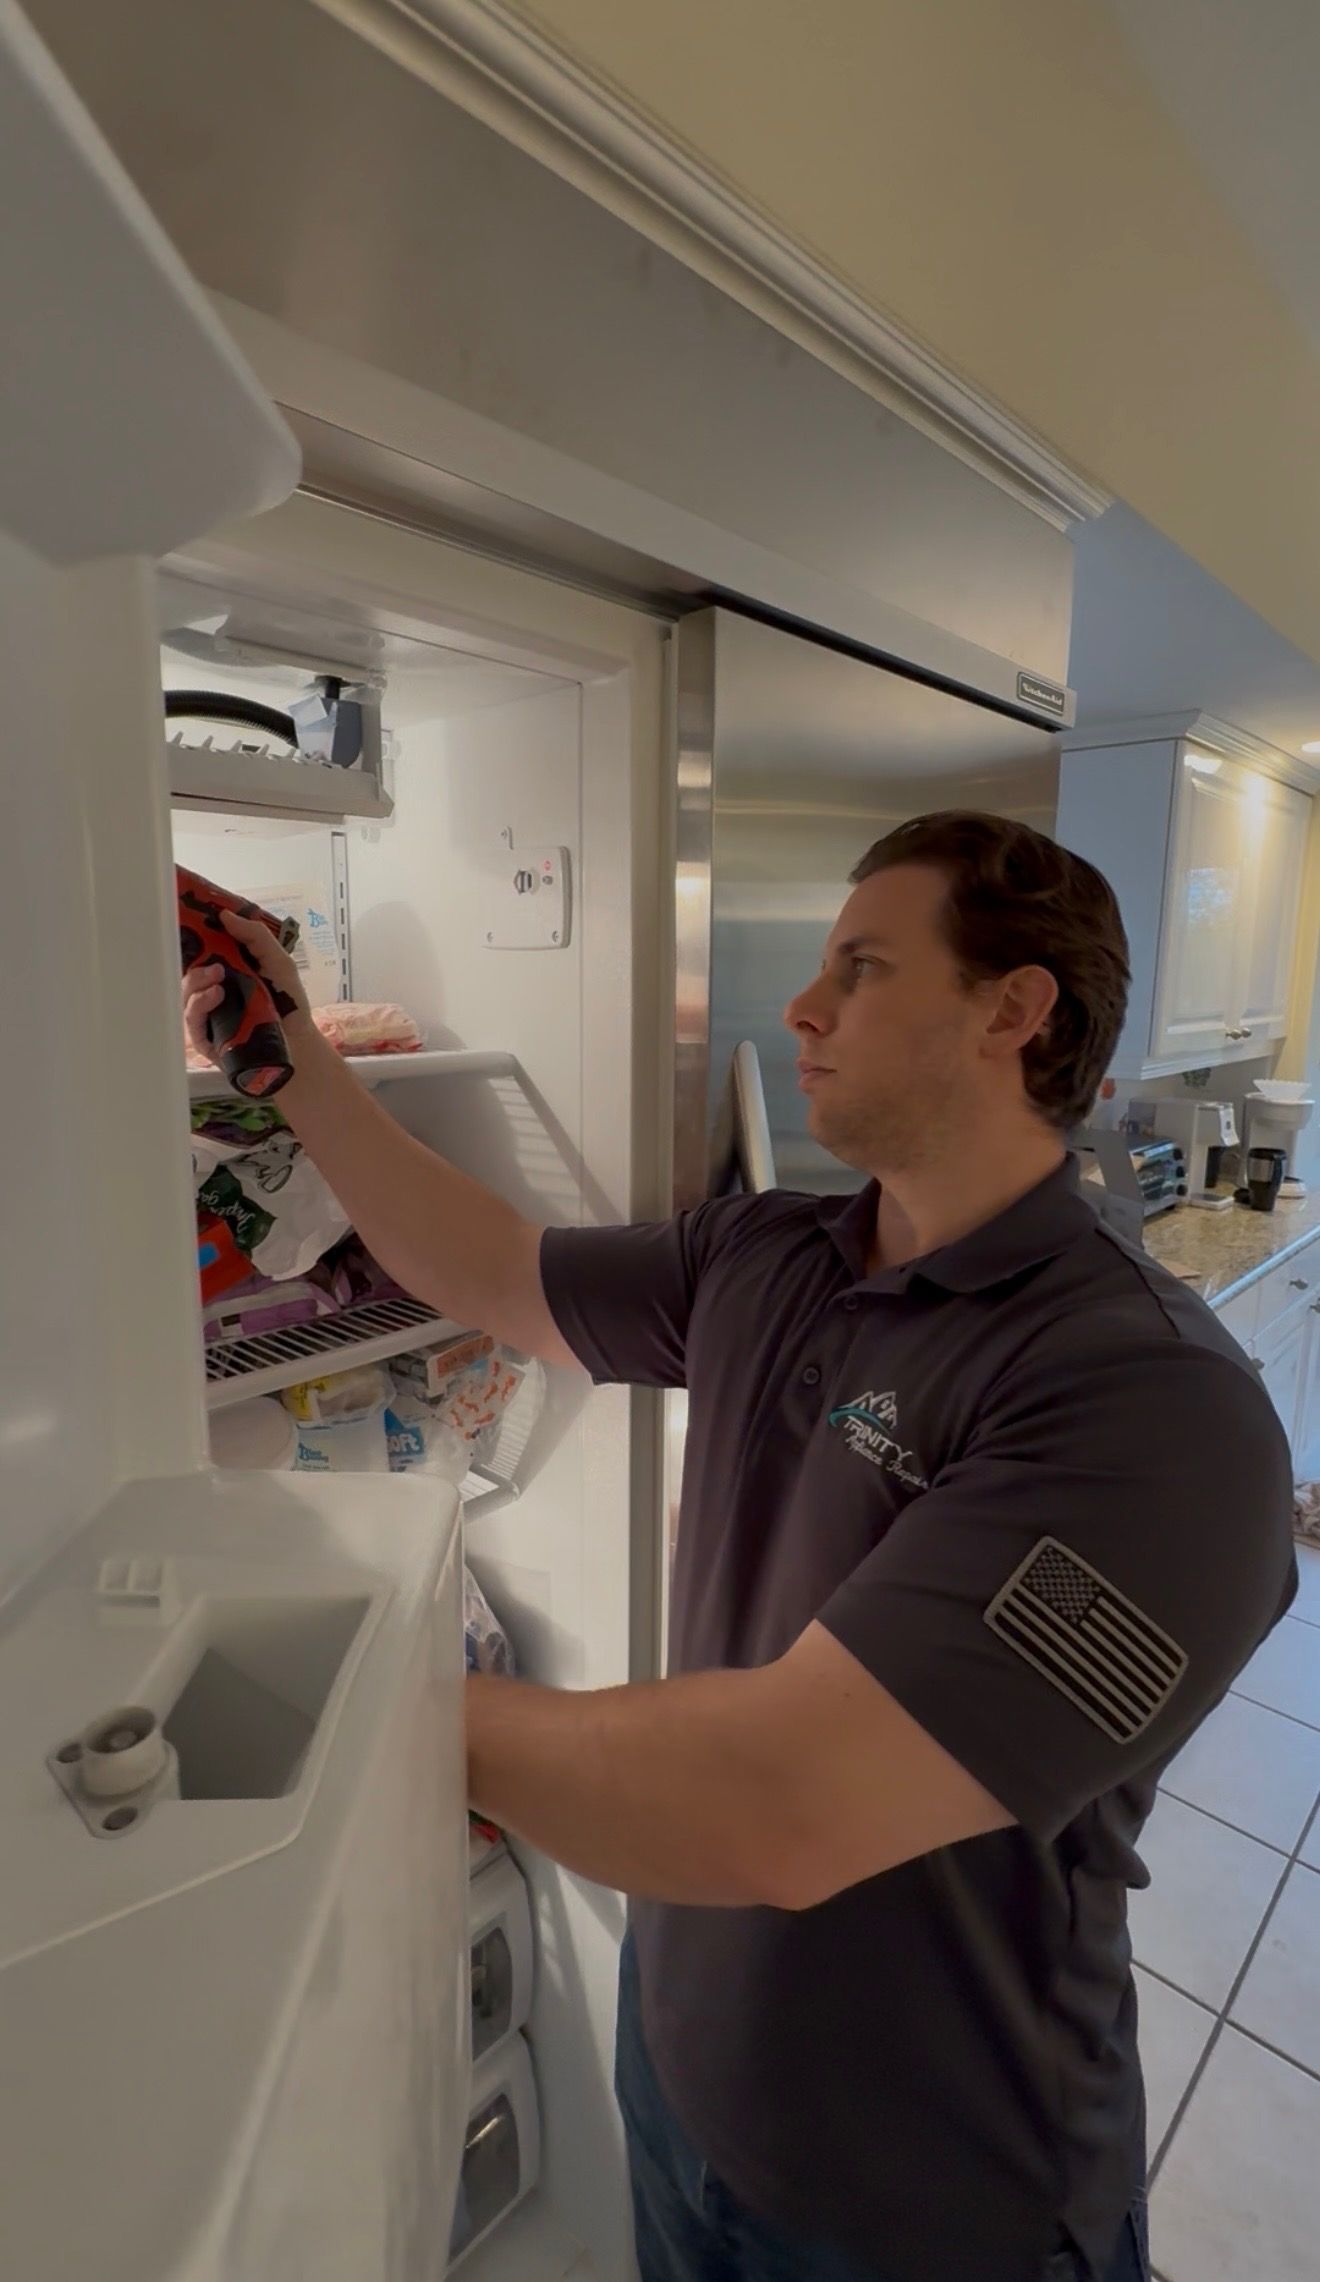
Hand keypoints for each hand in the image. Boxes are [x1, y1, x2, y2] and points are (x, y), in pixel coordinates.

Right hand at [182, 910, 309, 1066]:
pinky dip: (199, 1006)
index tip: (191, 917)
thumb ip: (255, 936)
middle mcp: (211, 987)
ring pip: (186, 994)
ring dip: (197, 983)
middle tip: (215, 963)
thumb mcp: (277, 961)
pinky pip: (191, 1020)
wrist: (299, 1041)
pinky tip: (216, 997)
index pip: (201, 947)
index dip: (193, 932)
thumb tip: (225, 914)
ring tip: (218, 979)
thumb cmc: (288, 1000)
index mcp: (225, 966)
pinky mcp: (204, 1037)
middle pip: (187, 970)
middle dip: (195, 962)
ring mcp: (206, 1012)